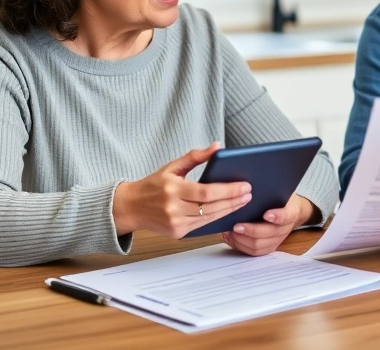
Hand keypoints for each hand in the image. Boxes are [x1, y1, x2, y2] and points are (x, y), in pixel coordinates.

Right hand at [112, 143, 252, 238]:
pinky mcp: (177, 233)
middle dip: (233, 201)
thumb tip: (217, 146)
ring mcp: (175, 223)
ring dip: (229, 210)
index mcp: (172, 189)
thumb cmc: (153, 185)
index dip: (228, 191)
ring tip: (243, 202)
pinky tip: (228, 211)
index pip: (206, 192)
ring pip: (209, 219)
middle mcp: (173, 208)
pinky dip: (217, 218)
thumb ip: (195, 156)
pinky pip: (202, 226)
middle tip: (249, 194)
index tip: (245, 186)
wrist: (130, 207)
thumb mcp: (171, 166)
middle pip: (210, 207)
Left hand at [221, 194, 314, 255]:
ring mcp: (277, 239)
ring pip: (260, 245)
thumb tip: (247, 186)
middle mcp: (286, 228)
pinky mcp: (268, 247)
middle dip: (252, 230)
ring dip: (243, 240)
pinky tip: (231, 237)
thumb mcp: (279, 189)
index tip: (266, 214)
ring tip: (230, 231)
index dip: (278, 216)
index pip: (288, 215)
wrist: (289, 210)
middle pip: (270, 233)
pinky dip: (241, 245)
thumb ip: (270, 189)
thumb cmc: (280, 197)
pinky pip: (254, 252)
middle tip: (237, 226)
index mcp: (292, 211)